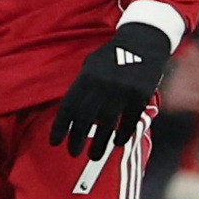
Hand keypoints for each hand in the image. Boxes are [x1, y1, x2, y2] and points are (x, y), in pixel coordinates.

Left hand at [48, 22, 171, 158]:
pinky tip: (116, 143)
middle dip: (77, 138)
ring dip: (99, 143)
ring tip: (94, 155)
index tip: (55, 142)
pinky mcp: (140, 95)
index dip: (60, 126)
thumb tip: (70, 115)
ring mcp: (122, 90)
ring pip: (107, 123)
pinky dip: (122, 134)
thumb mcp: (90, 66)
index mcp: (86, 77)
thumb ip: (81, 88)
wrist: (143, 42)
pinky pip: (129, 120)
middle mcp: (102, 84)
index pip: (68, 106)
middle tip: (73, 152)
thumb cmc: (112, 57)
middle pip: (85, 118)